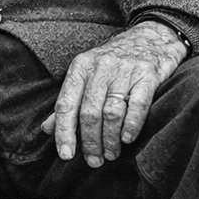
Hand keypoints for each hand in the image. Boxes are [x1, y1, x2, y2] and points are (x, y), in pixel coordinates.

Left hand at [39, 20, 187, 167]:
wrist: (151, 37)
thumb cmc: (114, 62)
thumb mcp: (87, 75)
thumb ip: (69, 102)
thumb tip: (47, 129)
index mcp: (80, 67)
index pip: (66, 104)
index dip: (64, 132)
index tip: (66, 155)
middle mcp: (100, 67)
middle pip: (89, 112)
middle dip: (90, 142)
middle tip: (95, 161)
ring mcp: (124, 70)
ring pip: (111, 112)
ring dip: (110, 139)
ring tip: (112, 154)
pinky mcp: (147, 74)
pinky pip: (137, 104)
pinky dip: (131, 125)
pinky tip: (128, 139)